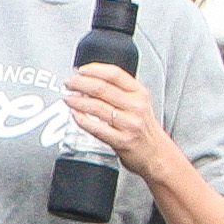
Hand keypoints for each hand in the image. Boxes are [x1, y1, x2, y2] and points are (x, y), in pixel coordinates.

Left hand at [63, 62, 176, 176]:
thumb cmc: (142, 126)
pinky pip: (97, 128)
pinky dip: (82, 120)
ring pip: (97, 107)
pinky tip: (75, 116)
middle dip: (80, 84)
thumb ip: (120, 90)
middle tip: (68, 83)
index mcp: (139, 93)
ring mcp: (130, 123)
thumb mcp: (138, 102)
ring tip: (67, 98)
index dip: (94, 70)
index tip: (80, 70)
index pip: (115, 74)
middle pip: (102, 88)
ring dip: (77, 101)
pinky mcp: (122, 140)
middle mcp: (136, 106)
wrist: (156, 152)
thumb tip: (90, 79)